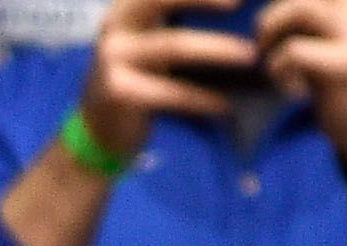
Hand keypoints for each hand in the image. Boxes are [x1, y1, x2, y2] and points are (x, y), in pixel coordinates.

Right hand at [75, 0, 255, 164]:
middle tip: (238, 4)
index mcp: (123, 9)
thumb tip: (229, 5)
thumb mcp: (145, 41)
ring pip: (173, 46)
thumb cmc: (134, 80)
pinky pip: (169, 93)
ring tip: (250, 55)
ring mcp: (112, 59)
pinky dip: (201, 99)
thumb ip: (169, 19)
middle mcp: (114, 27)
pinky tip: (224, 105)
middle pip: (160, 0)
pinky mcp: (118, 92)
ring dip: (216, 49)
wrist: (96, 132)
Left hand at [258, 0, 346, 156]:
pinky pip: (294, 51)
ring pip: (301, 9)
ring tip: (272, 62)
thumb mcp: (317, 37)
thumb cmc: (333, 79)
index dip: (281, 7)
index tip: (279, 41)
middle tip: (263, 47)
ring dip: (271, 33)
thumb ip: (298, 16)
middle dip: (270, 18)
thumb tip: (265, 13)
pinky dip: (278, 69)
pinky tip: (291, 90)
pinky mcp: (346, 64)